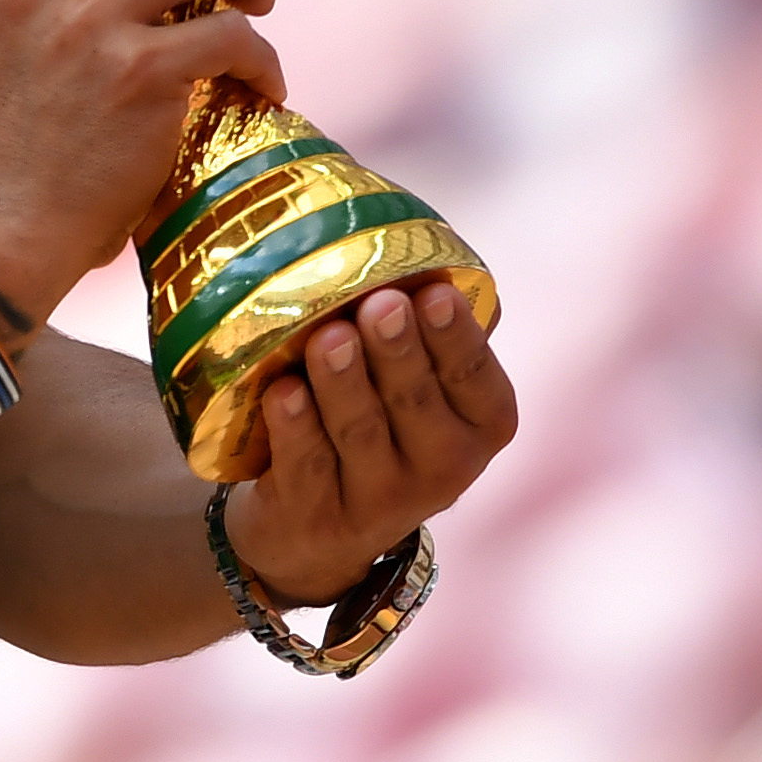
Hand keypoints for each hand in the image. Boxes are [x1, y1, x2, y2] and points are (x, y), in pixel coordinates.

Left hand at [219, 279, 515, 605]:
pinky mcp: (318, 519)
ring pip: (360, 432)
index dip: (456, 337)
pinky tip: (282, 392)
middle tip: (380, 304)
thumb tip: (394, 234)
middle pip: (415, 402)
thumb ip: (419, 326)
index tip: (435, 293)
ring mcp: (381, 502)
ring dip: (343, 382)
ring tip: (328, 337)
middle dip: (397, 351)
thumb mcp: (417, 384)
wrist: (315, 527)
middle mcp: (444, 468)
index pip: (474, 377)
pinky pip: (306, 465)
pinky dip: (294, 427)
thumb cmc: (377, 421)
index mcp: (480, 423)